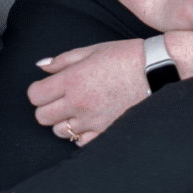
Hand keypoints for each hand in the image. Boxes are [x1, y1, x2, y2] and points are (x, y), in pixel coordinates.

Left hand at [30, 40, 150, 145]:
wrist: (157, 69)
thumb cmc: (127, 56)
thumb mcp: (93, 50)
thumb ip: (64, 59)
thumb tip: (41, 66)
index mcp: (73, 79)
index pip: (35, 95)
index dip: (38, 91)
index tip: (47, 87)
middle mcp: (78, 102)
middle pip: (42, 117)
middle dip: (47, 108)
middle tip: (60, 99)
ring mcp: (91, 119)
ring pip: (59, 131)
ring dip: (64, 121)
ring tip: (77, 110)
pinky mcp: (105, 130)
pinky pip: (80, 141)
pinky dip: (81, 134)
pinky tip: (89, 121)